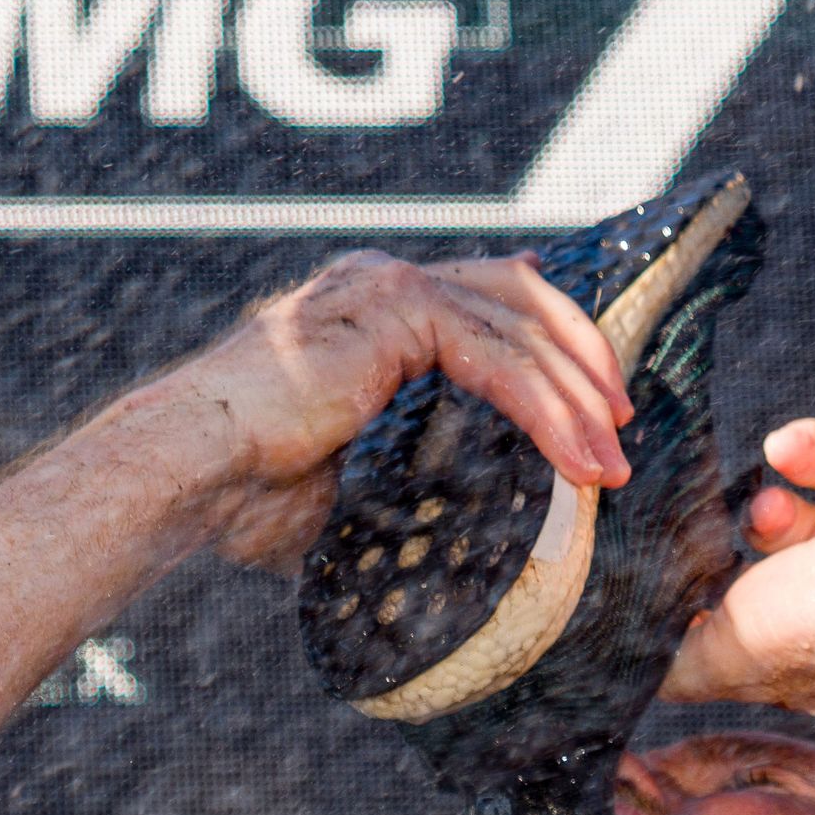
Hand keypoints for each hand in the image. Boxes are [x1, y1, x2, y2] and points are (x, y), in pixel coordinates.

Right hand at [116, 251, 633, 572]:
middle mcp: (386, 282)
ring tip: (611, 463)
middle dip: (585, 363)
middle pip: (523, 298)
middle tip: (622, 428)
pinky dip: (546, 407)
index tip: (599, 408)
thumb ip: (414, 474)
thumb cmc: (251, 493)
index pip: (492, 305)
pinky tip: (576, 455)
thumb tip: (468, 532)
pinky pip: (496, 356)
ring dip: (577, 399)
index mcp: (375, 310)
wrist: (192, 474)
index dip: (555, 348)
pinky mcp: (395, 311)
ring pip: (520, 330)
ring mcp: (389, 287)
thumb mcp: (357, 477)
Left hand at [663, 418, 814, 710]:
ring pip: (789, 520)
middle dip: (731, 557)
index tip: (671, 591)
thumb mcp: (728, 656)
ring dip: (766, 510)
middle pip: (760, 576)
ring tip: (768, 510)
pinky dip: (801, 449)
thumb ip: (682, 668)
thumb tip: (645, 667)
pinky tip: (786, 452)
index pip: (743, 642)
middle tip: (713, 544)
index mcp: (807, 660)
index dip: (707, 618)